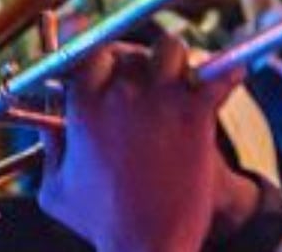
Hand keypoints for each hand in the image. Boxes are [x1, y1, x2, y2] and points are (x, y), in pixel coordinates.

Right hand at [37, 35, 245, 250]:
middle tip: (149, 77)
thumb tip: (48, 124)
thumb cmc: (104, 224)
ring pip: (171, 49)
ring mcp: (160, 102)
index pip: (89, 53)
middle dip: (140, 59)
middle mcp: (120, 96)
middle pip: (132, 49)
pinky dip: (228, 72)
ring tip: (182, 77)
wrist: (149, 247)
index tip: (109, 63)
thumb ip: (50, 150)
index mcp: (83, 108)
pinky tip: (233, 73)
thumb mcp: (56, 190)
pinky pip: (217, 76)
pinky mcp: (195, 116)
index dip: (101, 56)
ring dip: (177, 60)